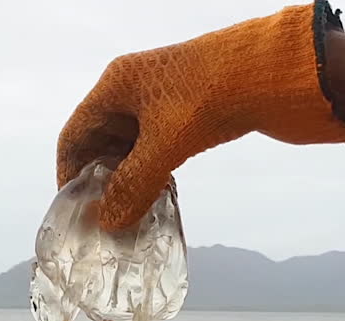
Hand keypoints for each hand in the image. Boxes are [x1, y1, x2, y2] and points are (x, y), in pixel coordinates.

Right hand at [56, 1, 344, 231]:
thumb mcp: (166, 144)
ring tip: (130, 218)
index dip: (69, 176)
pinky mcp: (188, 114)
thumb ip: (134, 186)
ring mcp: (162, 102)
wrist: (275, 72)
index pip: (75, 136)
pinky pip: (156, 150)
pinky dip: (152, 174)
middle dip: (100, 183)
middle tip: (103, 222)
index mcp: (116, 86)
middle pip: (101, 145)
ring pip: (131, 150)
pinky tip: (158, 198)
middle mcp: (133, 91)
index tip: (74, 213)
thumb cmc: (212, 96)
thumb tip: (108, 223)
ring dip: (128, 183)